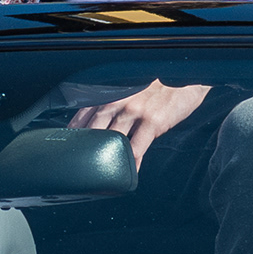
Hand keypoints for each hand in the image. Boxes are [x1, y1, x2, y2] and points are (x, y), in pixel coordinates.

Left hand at [66, 80, 210, 163]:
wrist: (185, 76)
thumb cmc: (158, 84)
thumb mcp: (131, 88)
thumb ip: (115, 102)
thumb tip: (101, 122)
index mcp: (111, 92)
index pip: (83, 113)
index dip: (73, 132)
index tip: (67, 147)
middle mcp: (119, 100)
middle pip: (93, 129)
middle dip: (85, 149)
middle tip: (79, 167)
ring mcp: (135, 111)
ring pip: (113, 140)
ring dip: (107, 160)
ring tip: (102, 176)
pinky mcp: (152, 122)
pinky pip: (136, 149)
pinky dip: (131, 164)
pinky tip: (129, 174)